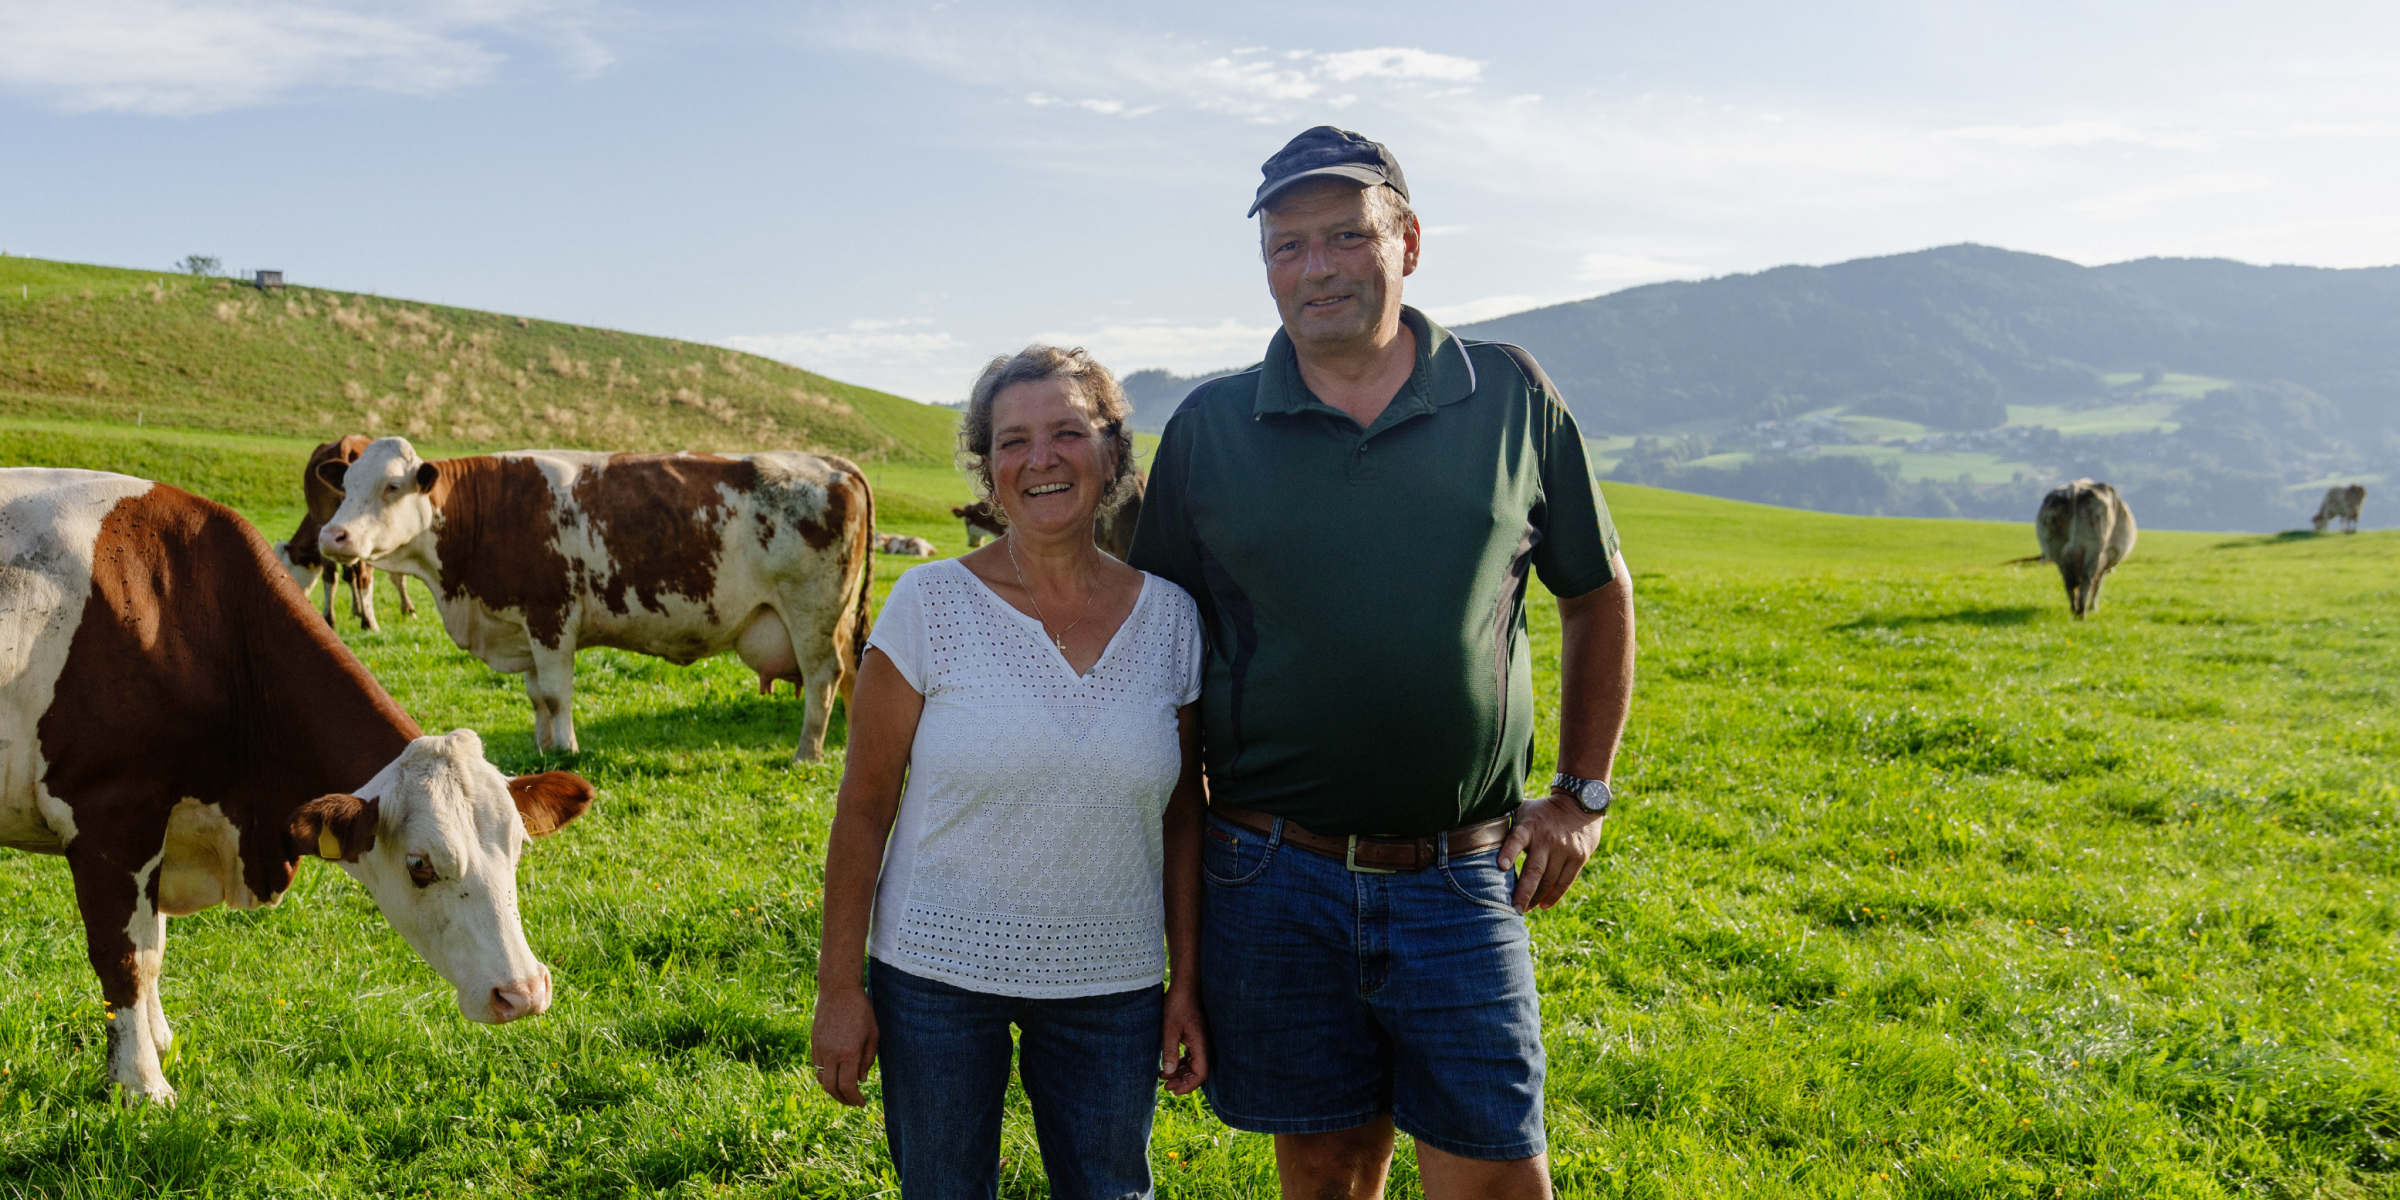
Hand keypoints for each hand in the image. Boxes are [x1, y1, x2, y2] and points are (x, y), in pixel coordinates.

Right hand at [809, 984, 877, 1106]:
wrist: (838, 990)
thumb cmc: (861, 1011)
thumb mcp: (873, 1034)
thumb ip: (868, 1059)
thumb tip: (861, 1080)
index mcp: (848, 1053)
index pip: (848, 1087)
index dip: (854, 1099)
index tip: (862, 1102)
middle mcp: (831, 1054)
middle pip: (831, 1088)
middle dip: (842, 1100)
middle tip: (853, 1101)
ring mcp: (819, 1049)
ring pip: (821, 1080)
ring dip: (832, 1090)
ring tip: (844, 1091)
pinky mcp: (813, 1043)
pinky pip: (816, 1067)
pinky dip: (825, 1076)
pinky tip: (835, 1075)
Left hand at [1159, 986, 1209, 1095]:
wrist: (1186, 984)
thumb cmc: (1178, 1003)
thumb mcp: (1170, 1028)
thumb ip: (1169, 1051)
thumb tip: (1168, 1073)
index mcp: (1202, 1044)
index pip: (1201, 1074)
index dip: (1188, 1085)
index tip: (1173, 1090)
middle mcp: (1205, 1045)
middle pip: (1198, 1072)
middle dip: (1182, 1081)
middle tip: (1165, 1086)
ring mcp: (1202, 1041)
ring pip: (1194, 1064)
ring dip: (1181, 1073)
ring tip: (1163, 1077)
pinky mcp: (1196, 1036)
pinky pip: (1191, 1056)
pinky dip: (1181, 1063)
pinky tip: (1168, 1065)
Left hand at [1497, 792, 1605, 912]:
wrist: (1579, 804)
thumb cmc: (1541, 812)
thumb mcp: (1523, 810)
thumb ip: (1507, 823)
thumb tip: (1478, 834)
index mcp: (1530, 826)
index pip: (1517, 839)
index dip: (1509, 852)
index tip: (1501, 867)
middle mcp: (1547, 838)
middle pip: (1534, 870)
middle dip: (1523, 892)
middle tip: (1513, 909)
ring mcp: (1565, 849)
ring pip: (1549, 880)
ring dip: (1536, 898)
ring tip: (1525, 908)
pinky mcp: (1579, 858)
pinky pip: (1565, 882)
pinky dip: (1553, 896)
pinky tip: (1543, 906)